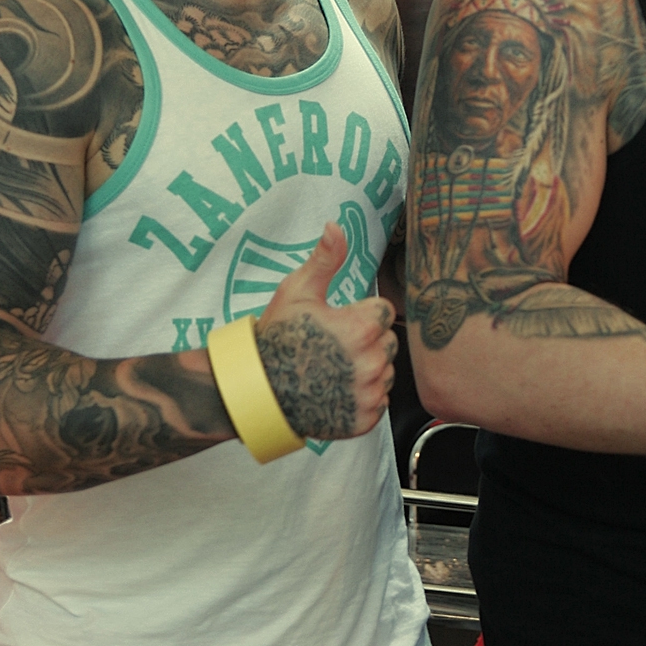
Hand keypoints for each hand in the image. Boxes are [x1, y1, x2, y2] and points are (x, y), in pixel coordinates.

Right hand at [256, 221, 397, 442]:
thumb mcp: (297, 291)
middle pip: (387, 342)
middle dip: (366, 341)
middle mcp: (372, 362)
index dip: (359, 314)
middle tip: (332, 346)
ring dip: (367, 369)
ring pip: (385, 372)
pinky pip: (378, 401)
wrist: (258, 389)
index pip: (384, 312)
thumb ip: (325, 259)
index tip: (336, 322)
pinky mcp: (365, 419)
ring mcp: (369, 394)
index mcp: (362, 327)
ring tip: (332, 368)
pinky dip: (361, 397)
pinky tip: (335, 389)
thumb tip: (336, 225)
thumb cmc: (277, 337)